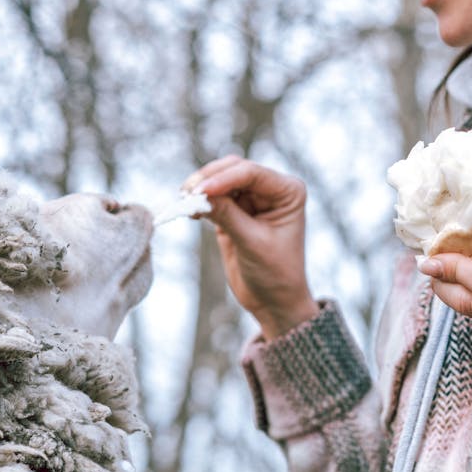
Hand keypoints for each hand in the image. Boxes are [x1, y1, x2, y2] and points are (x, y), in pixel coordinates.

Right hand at [185, 155, 318, 338]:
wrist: (273, 301)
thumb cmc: (275, 274)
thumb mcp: (252, 244)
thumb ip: (228, 216)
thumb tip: (199, 195)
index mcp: (288, 191)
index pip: (252, 173)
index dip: (224, 178)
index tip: (200, 191)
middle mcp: (271, 189)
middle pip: (233, 169)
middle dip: (208, 180)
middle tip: (186, 194)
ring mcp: (251, 199)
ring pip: (219, 180)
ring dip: (200, 189)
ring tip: (184, 202)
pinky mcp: (233, 211)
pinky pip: (212, 198)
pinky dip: (199, 202)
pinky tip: (190, 212)